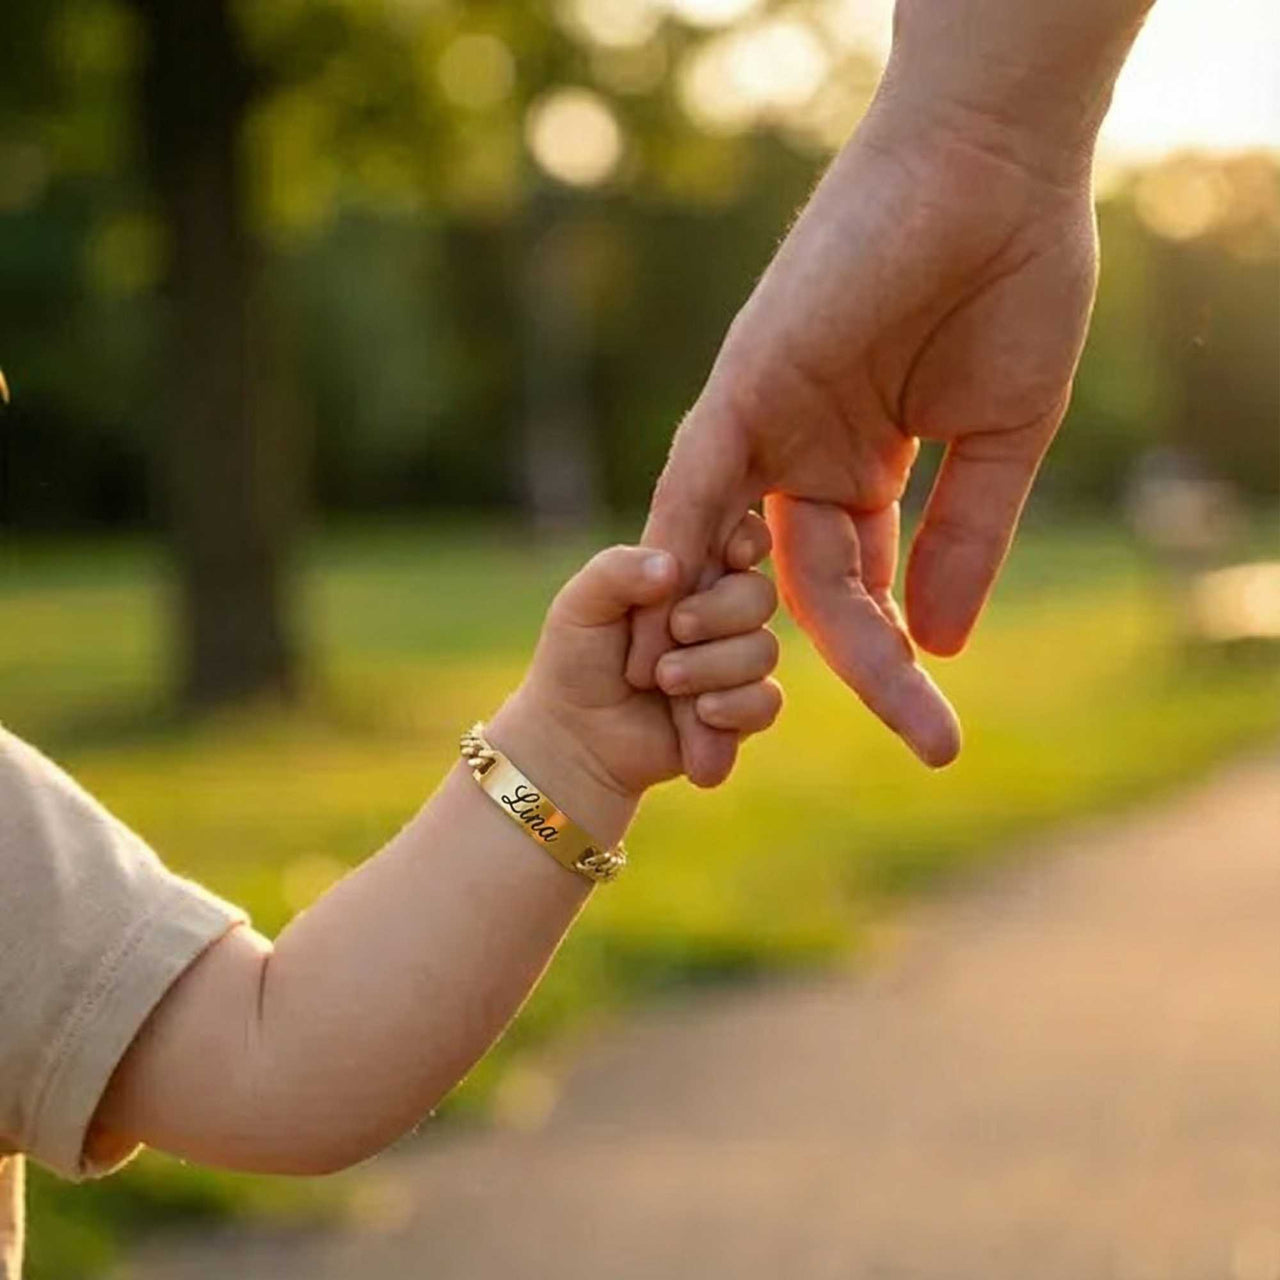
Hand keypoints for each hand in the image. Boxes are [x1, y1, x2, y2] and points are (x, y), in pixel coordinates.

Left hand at [490, 514, 779, 842]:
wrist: (576, 735)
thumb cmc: (576, 658)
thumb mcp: (582, 604)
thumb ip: (618, 570)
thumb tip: (671, 566)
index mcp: (691, 570)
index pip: (744, 537)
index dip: (747, 541)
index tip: (728, 555)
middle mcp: (722, 611)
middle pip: (760, 594)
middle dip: (719, 613)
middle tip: (677, 630)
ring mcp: (737, 662)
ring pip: (763, 650)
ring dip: (712, 667)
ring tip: (665, 681)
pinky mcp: (743, 712)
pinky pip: (767, 702)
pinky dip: (733, 706)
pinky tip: (698, 714)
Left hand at [628, 102, 1097, 770]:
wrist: (999, 180)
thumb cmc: (1016, 291)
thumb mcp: (998, 446)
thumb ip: (962, 543)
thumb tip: (941, 646)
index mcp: (859, 474)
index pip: (856, 594)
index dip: (878, 670)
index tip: (925, 738)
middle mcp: (798, 462)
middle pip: (777, 595)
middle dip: (755, 685)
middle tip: (725, 771)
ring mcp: (765, 427)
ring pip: (716, 556)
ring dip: (696, 647)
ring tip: (687, 744)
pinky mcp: (745, 383)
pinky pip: (697, 478)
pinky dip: (677, 546)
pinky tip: (661, 623)